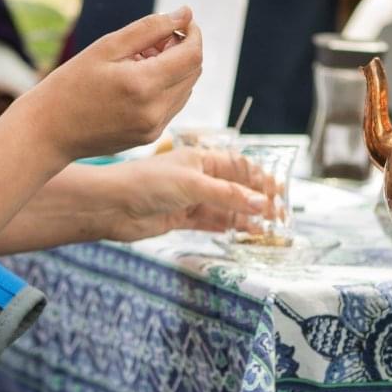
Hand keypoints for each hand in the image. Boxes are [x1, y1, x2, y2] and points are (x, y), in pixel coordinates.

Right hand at [15, 9, 202, 160]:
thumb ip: (150, 28)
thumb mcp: (107, 47)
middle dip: (182, 49)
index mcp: (143, 85)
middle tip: (153, 40)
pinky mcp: (149, 137)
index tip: (182, 22)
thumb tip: (185, 13)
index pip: (192, 55)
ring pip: (186, 89)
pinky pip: (172, 105)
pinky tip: (138, 80)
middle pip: (193, 72)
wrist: (48, 131)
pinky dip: (166, 87)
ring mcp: (154, 128)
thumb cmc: (71, 84)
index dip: (193, 34)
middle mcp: (155, 111)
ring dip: (174, 68)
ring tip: (141, 59)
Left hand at [93, 147, 270, 241]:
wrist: (112, 206)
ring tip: (268, 228)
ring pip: (227, 208)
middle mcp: (198, 177)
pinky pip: (213, 222)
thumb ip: (227, 195)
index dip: (260, 179)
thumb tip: (260, 203)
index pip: (239, 167)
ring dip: (247, 217)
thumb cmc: (146, 183)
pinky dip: (230, 227)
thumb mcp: (192, 184)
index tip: (279, 193)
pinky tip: (246, 233)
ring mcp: (191, 199)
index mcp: (201, 159)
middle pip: (236, 188)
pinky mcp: (182, 219)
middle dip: (258, 200)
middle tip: (279, 214)